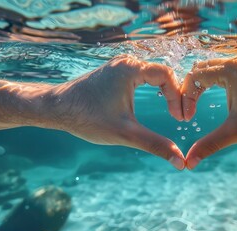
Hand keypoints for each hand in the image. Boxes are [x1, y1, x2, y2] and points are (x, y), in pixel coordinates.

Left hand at [42, 55, 185, 169]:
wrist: (55, 109)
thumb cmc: (86, 118)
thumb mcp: (125, 134)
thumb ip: (155, 145)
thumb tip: (180, 162)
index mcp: (131, 69)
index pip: (167, 76)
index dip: (179, 98)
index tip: (181, 119)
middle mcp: (126, 62)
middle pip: (162, 73)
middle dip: (175, 94)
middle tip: (180, 116)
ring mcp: (118, 66)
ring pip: (151, 74)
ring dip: (164, 91)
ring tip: (172, 110)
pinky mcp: (113, 73)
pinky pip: (141, 76)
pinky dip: (152, 88)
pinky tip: (154, 102)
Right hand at [181, 55, 236, 168]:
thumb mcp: (236, 132)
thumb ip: (210, 145)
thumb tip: (189, 163)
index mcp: (230, 70)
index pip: (194, 77)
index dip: (185, 98)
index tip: (185, 118)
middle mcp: (236, 62)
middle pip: (200, 70)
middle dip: (189, 91)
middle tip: (186, 112)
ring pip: (210, 70)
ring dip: (199, 87)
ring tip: (193, 106)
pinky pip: (221, 72)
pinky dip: (210, 84)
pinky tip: (207, 98)